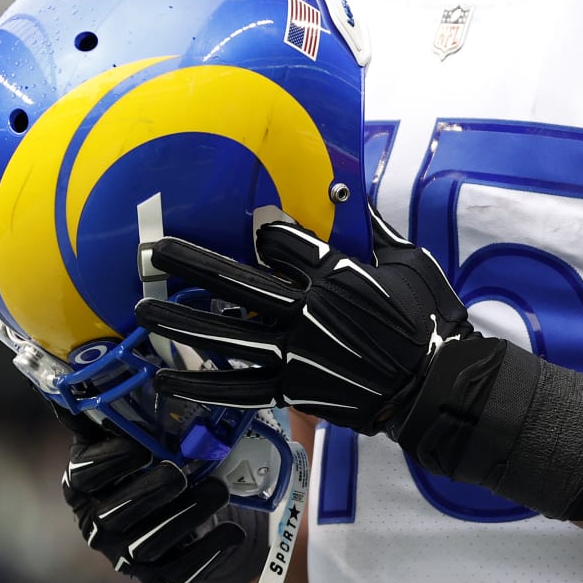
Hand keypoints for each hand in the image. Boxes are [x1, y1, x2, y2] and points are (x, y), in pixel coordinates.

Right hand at [56, 408, 248, 582]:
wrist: (193, 509)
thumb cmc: (162, 458)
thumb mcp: (144, 431)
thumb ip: (125, 404)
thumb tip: (107, 361)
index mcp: (87, 481)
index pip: (83, 475)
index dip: (107, 462)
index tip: (138, 447)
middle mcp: (98, 521)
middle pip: (113, 513)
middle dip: (148, 491)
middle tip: (181, 472)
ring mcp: (125, 553)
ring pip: (146, 544)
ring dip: (185, 516)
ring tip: (218, 492)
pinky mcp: (157, 575)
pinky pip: (177, 571)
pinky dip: (207, 552)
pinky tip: (232, 531)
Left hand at [135, 203, 474, 435]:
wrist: (437, 386)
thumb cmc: (430, 319)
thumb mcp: (409, 260)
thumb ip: (376, 229)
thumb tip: (357, 193)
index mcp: (336, 274)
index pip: (280, 241)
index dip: (265, 232)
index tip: (258, 230)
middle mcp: (307, 311)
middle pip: (235, 282)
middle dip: (191, 263)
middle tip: (156, 251)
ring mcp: (297, 353)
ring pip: (226, 334)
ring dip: (181, 320)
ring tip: (145, 310)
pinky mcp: (295, 389)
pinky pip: (239, 387)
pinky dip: (201, 384)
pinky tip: (166, 375)